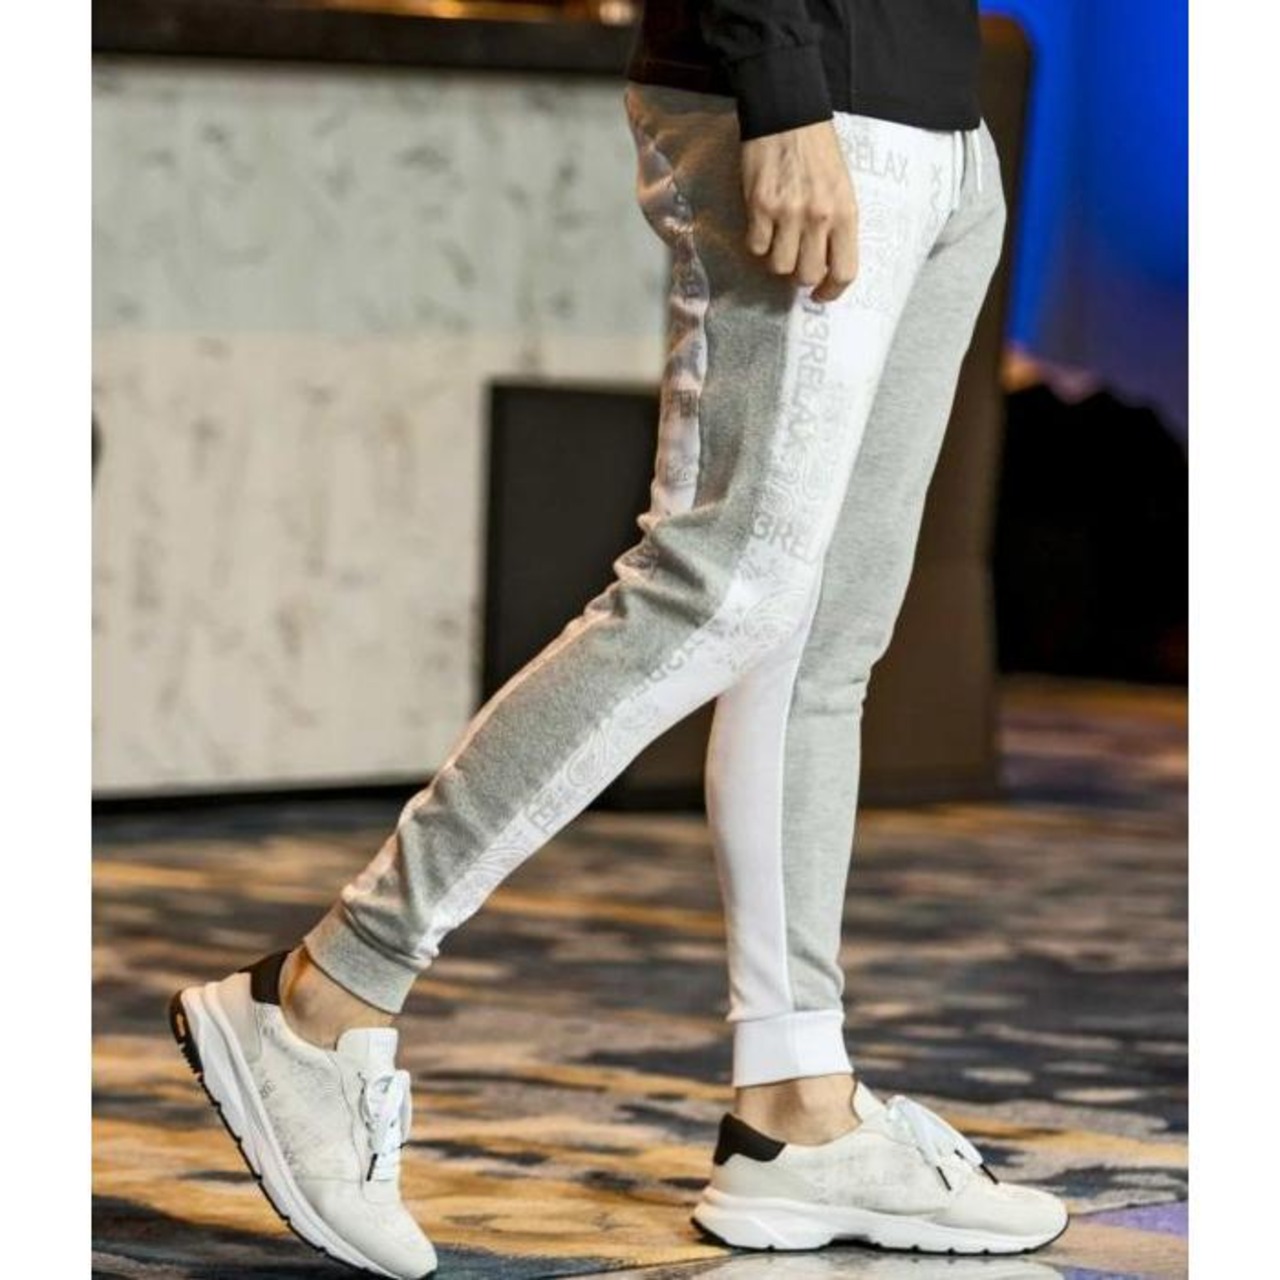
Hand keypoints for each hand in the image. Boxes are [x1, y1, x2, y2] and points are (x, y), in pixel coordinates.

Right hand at [741, 120, 858, 302]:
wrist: (788, 114)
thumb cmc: (817, 152)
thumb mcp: (841, 187)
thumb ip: (836, 225)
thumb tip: (824, 263)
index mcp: (845, 213)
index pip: (844, 272)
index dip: (831, 292)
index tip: (822, 294)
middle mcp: (818, 217)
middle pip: (807, 275)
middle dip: (800, 276)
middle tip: (797, 262)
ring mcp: (787, 213)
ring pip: (779, 266)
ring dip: (777, 260)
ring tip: (778, 242)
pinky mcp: (759, 206)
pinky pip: (756, 247)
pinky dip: (757, 243)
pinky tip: (762, 226)